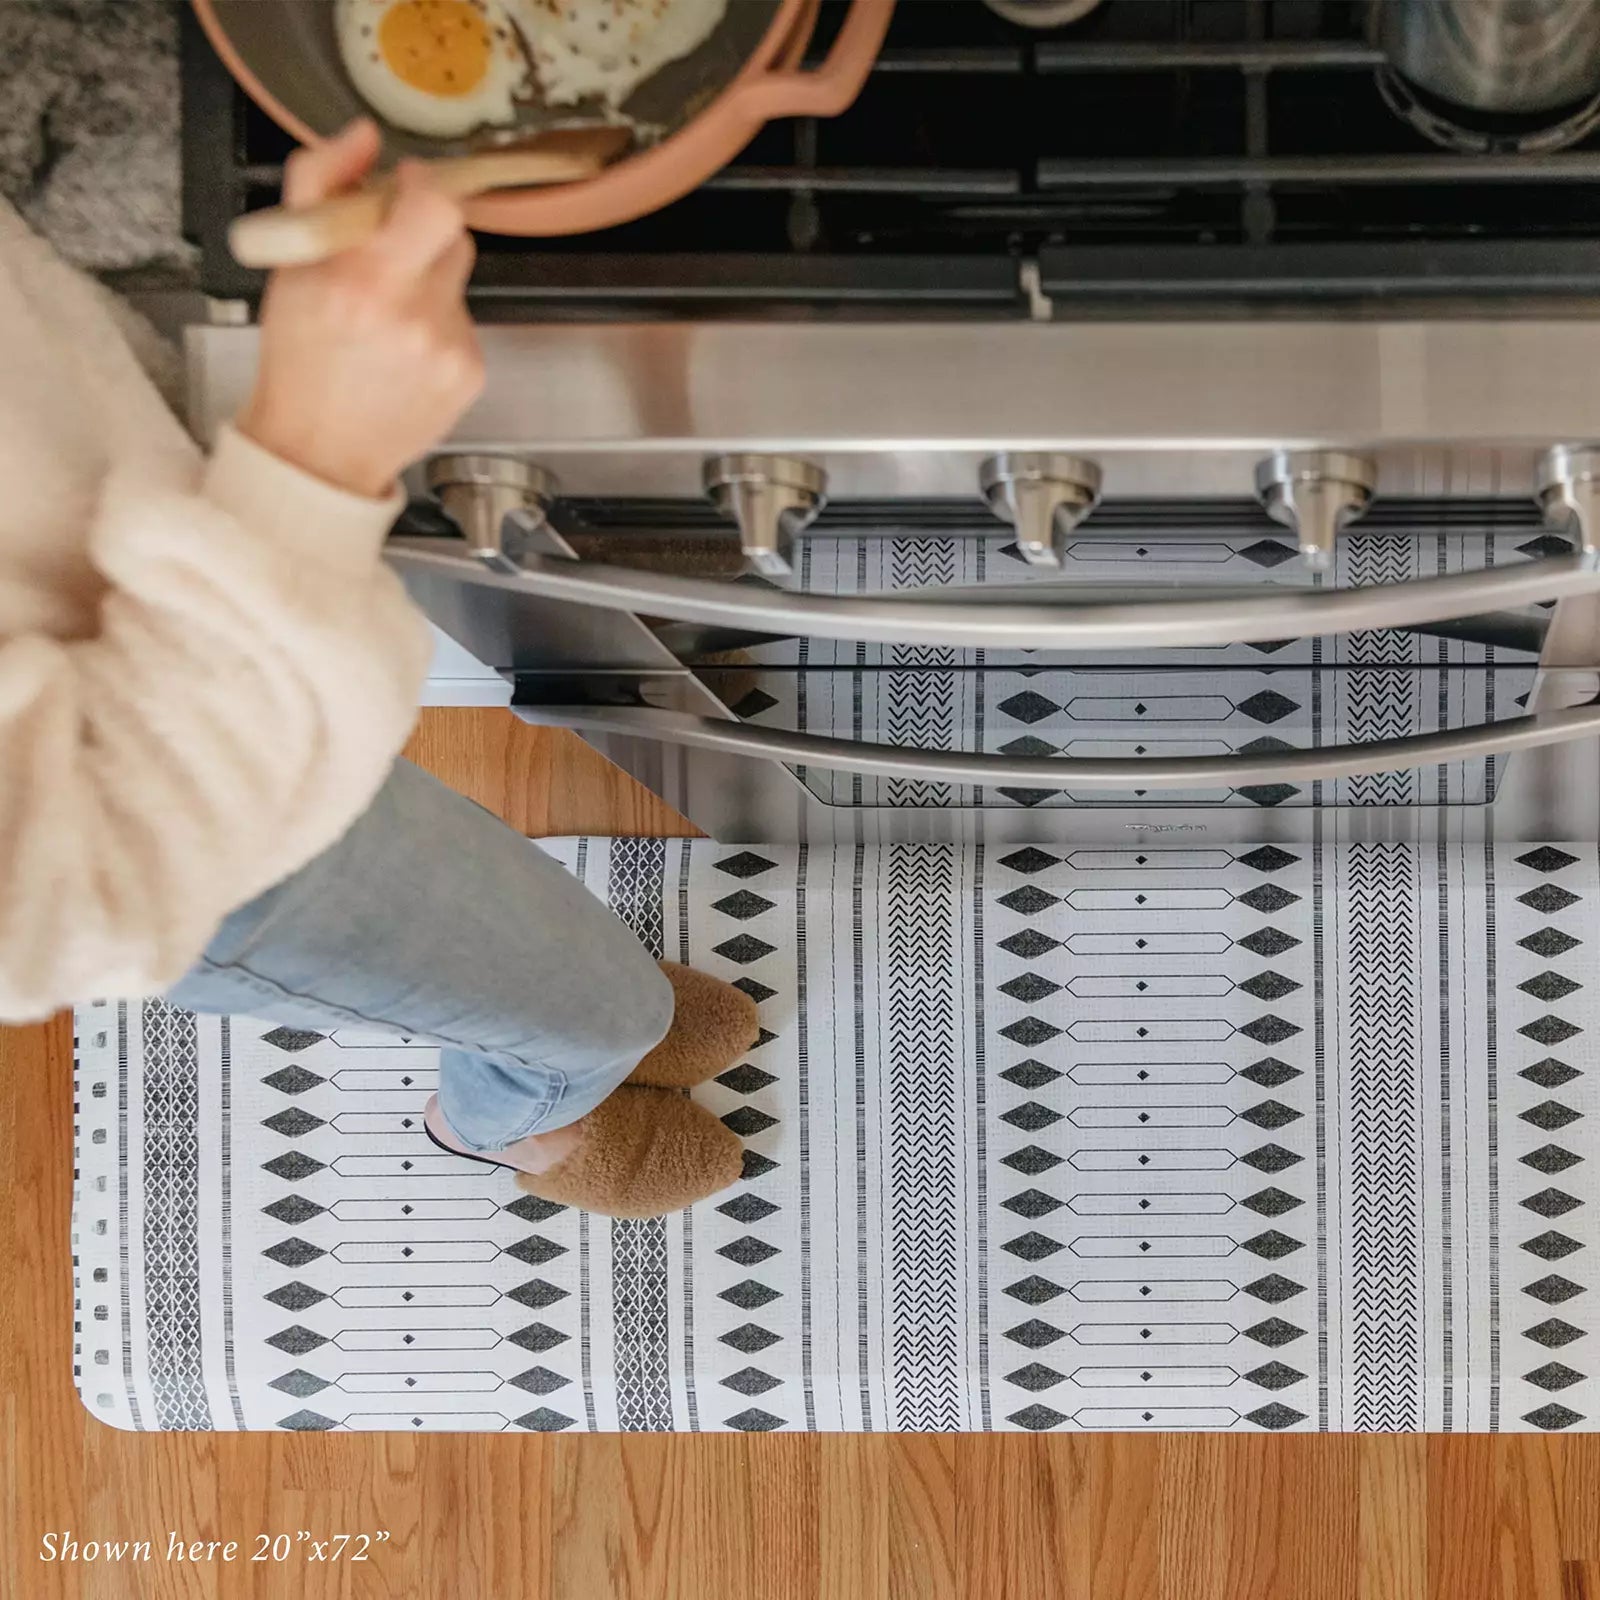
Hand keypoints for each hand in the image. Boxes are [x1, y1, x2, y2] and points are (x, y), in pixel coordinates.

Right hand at [236, 119, 483, 499]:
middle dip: (423, 233)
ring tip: (388, 319)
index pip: (434, 205)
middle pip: (454, 235)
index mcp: (364, 281)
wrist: (318, 452)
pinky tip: (404, 353)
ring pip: (457, 282)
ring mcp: (448, 347)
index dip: (423, 187)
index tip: (403, 190)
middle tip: (388, 256)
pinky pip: (464, 324)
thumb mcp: (290, 262)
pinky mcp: (470, 373)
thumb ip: (321, 181)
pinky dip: (438, 327)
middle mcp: (414, 315)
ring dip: (428, 284)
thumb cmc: (299, 359)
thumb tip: (362, 136)